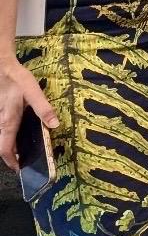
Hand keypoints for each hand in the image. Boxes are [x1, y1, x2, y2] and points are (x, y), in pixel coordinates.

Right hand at [0, 57, 56, 172]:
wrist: (0, 66)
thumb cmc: (16, 79)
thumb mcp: (33, 92)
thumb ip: (44, 108)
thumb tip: (55, 125)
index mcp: (8, 122)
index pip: (5, 149)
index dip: (12, 162)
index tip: (20, 168)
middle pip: (2, 146)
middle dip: (11, 156)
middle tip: (23, 160)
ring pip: (1, 137)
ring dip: (9, 145)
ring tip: (22, 149)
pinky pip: (2, 128)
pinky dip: (7, 135)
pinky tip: (17, 132)